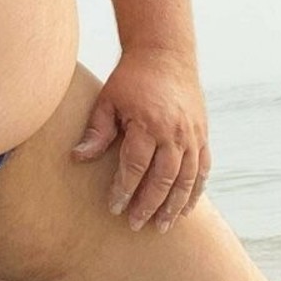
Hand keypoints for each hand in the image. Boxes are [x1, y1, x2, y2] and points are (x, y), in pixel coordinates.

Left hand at [71, 48, 209, 233]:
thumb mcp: (107, 100)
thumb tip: (77, 158)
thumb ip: (97, 131)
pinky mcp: (202, 135)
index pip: (135, 167)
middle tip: (135, 225)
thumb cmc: (130, 78)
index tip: (113, 207)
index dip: (124, 190)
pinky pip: (202, 170)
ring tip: (162, 226)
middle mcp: (174, 133)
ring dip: (174, 206)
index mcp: (148, 123)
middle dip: (149, 205)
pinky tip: (186, 209)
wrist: (164, 54)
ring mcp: (192, 135)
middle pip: (163, 179)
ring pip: (186, 180)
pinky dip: (195, 192)